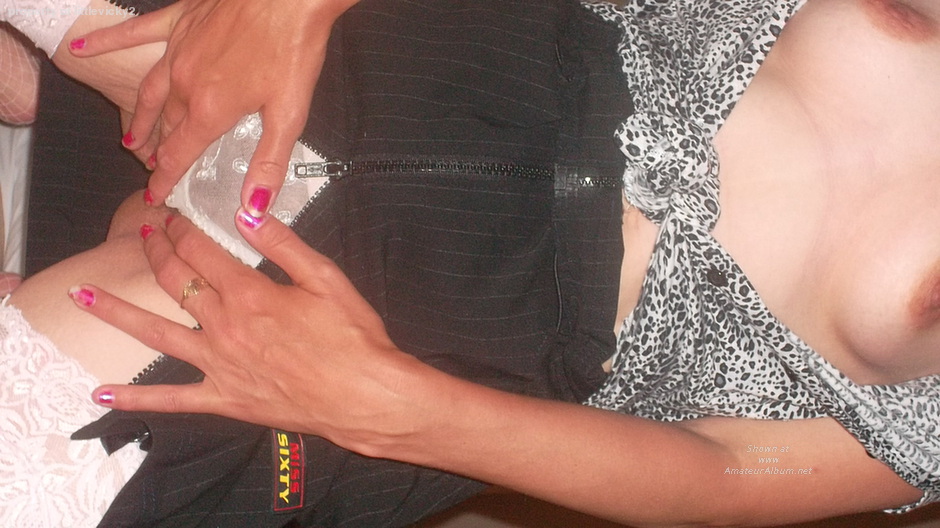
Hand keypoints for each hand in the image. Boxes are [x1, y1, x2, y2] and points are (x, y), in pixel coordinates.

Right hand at [69, 0, 357, 212]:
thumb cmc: (294, 47)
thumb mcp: (289, 113)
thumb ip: (268, 163)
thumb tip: (255, 208)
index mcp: (211, 109)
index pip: (180, 155)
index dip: (166, 179)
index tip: (154, 196)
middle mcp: (186, 82)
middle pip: (165, 125)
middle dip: (159, 151)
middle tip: (152, 168)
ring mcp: (179, 49)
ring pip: (150, 91)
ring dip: (141, 116)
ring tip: (132, 137)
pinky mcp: (182, 19)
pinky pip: (137, 33)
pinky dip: (108, 41)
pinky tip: (83, 45)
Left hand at [71, 211, 423, 450]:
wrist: (363, 396)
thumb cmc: (352, 338)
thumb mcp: (326, 279)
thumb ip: (283, 244)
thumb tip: (247, 212)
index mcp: (249, 293)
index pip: (202, 251)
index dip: (181, 229)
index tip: (170, 214)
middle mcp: (224, 326)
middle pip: (175, 282)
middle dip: (154, 251)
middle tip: (140, 232)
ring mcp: (218, 365)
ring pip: (155, 333)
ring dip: (115, 311)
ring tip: (79, 294)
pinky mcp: (224, 398)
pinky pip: (172, 399)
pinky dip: (137, 399)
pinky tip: (101, 395)